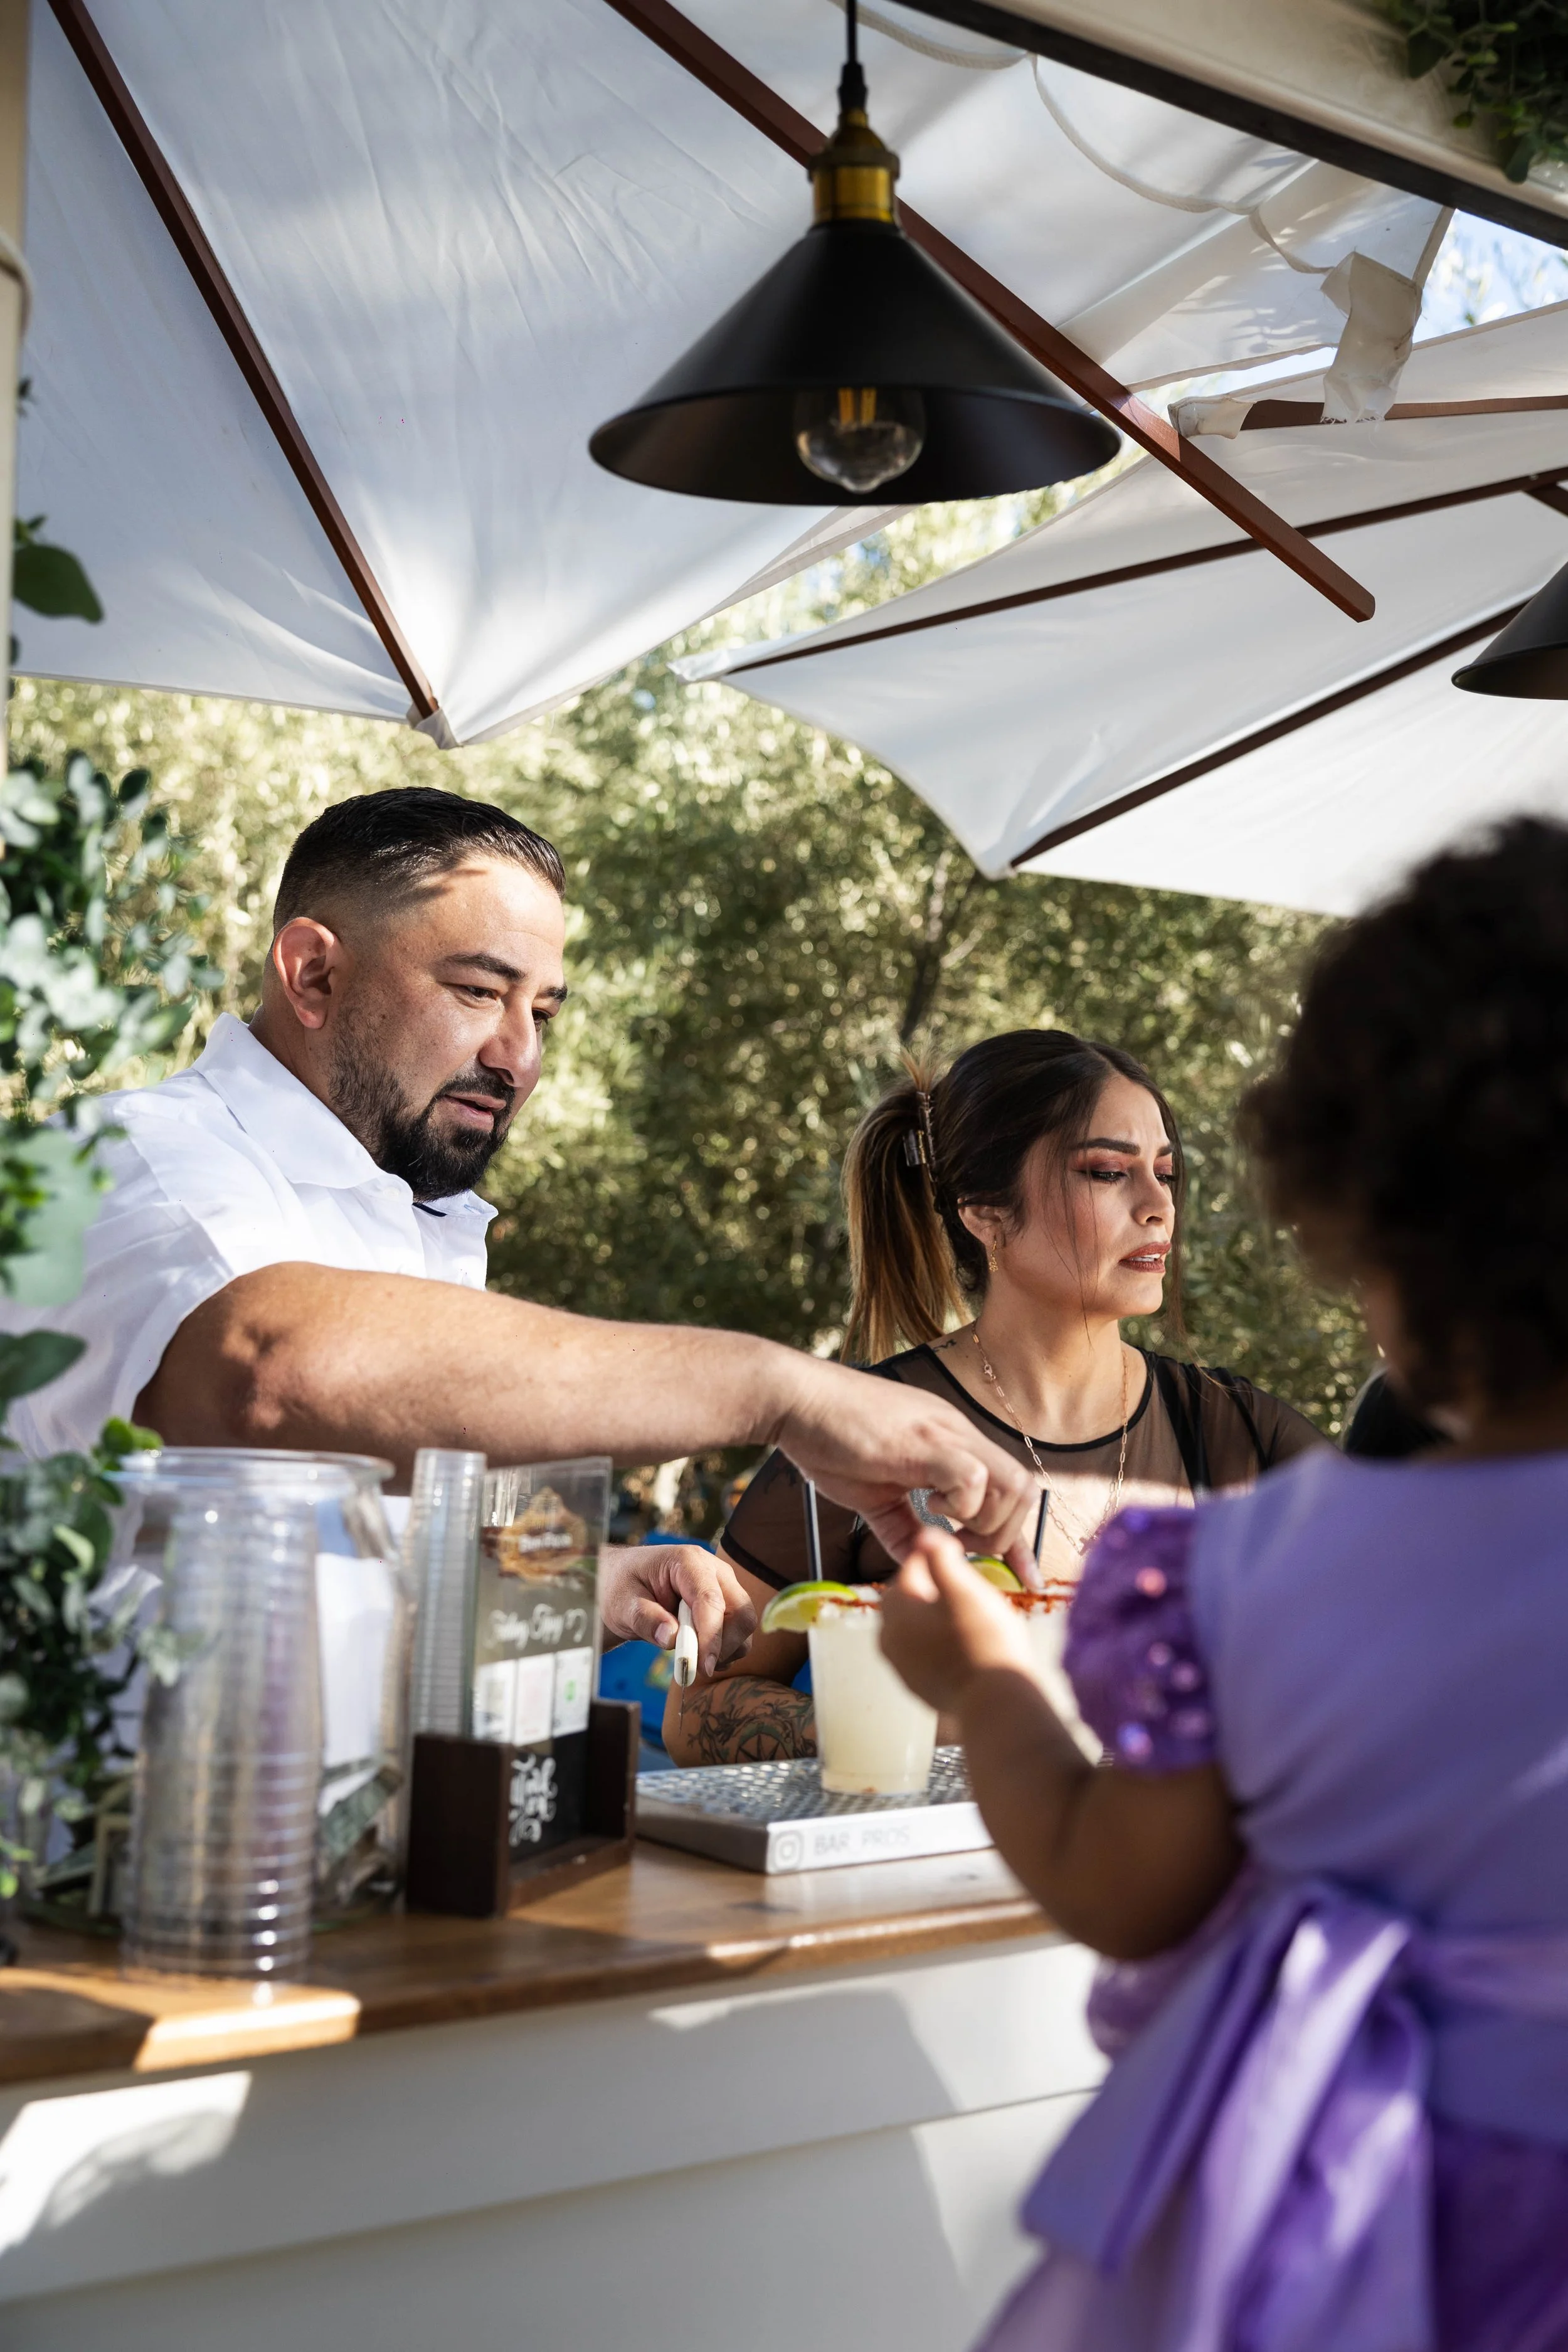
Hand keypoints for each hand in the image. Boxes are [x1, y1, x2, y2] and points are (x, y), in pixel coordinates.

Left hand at [598, 1545, 756, 1677]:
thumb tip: (671, 1637)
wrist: (624, 1584)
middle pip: (741, 1612)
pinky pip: (739, 1633)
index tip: (703, 1666)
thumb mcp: (623, 1603)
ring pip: (744, 1626)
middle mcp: (715, 1571)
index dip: (711, 1636)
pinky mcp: (726, 1605)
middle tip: (695, 1666)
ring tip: (692, 1658)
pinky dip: (725, 1650)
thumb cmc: (622, 1588)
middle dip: (724, 1645)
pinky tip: (699, 1653)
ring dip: (725, 1650)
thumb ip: (645, 1618)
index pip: (711, 1600)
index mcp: (688, 1561)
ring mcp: (724, 1588)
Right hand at [773, 1358, 1038, 1581]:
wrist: (797, 1400)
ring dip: (985, 1522)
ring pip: (1011, 1484)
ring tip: (946, 1527)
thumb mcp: (874, 1495)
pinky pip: (972, 1478)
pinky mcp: (925, 1443)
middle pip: (1025, 1488)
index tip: (1020, 1575)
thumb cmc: (829, 1439)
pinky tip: (928, 1505)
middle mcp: (959, 1435)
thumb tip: (917, 1567)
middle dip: (1005, 1535)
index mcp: (951, 1443)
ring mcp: (946, 1436)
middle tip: (963, 1547)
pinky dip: (961, 1505)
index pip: (1010, 1487)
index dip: (1019, 1538)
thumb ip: (900, 1529)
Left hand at [880, 1528, 1035, 1714]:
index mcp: (895, 1608)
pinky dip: (943, 1643)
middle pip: (913, 1597)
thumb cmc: (983, 1640)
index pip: (913, 1565)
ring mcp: (901, 1666)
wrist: (996, 1703)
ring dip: (940, 1617)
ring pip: (919, 1626)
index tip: (964, 1555)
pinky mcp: (918, 1686)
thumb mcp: (964, 1588)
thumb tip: (923, 1533)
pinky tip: (970, 1644)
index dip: (941, 1556)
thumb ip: (940, 1558)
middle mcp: (888, 1637)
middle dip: (937, 1588)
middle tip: (969, 1587)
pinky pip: (928, 1652)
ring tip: (973, 1616)